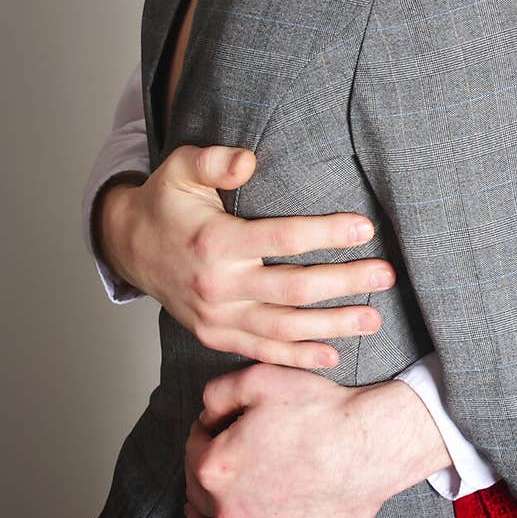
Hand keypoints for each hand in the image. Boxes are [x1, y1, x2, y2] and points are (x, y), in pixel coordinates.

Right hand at [96, 145, 396, 367]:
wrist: (128, 246)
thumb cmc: (166, 201)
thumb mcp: (181, 168)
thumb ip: (214, 161)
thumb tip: (249, 160)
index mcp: (215, 242)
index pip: (282, 239)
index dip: (326, 233)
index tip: (365, 228)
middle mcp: (218, 286)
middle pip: (294, 290)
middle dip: (345, 283)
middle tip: (387, 275)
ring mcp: (217, 317)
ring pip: (284, 328)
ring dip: (333, 326)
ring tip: (374, 320)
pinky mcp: (215, 335)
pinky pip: (262, 350)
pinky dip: (297, 357)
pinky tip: (332, 355)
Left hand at [184, 363, 450, 517]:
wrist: (367, 445)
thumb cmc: (319, 410)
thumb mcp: (261, 379)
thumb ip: (218, 392)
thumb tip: (205, 413)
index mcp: (216, 465)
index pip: (194, 447)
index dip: (205, 429)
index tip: (219, 422)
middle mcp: (227, 506)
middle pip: (198, 491)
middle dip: (202, 470)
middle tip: (220, 455)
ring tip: (201, 508)